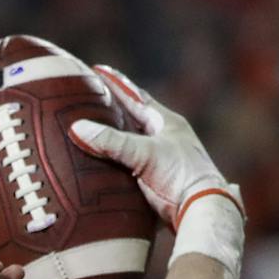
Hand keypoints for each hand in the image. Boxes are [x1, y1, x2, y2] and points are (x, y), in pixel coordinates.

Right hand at [68, 65, 241, 227]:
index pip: (138, 97)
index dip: (118, 84)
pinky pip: (127, 163)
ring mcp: (161, 158)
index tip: (99, 70)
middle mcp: (165, 138)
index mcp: (167, 123)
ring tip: (91, 127)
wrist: (202, 208)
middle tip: (90, 97)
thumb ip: (111, 142)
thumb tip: (77, 127)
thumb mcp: (144, 154)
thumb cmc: (180, 176)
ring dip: (112, 135)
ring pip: (131, 141)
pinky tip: (100, 162)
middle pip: (134, 117)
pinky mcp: (155, 179)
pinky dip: (113, 159)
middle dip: (113, 108)